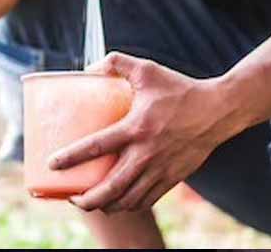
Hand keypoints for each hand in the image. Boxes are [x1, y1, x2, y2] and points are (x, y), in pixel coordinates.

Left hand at [49, 52, 237, 212]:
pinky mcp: (173, 178)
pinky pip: (146, 200)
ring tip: (91, 202)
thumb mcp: (147, 70)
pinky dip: (128, 205)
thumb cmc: (180, 89)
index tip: (52, 164)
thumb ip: (117, 63)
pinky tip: (118, 202)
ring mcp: (160, 170)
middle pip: (110, 188)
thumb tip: (90, 68)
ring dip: (105, 206)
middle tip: (71, 197)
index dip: (71, 157)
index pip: (96, 146)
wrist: (218, 110)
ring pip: (127, 200)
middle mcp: (146, 154)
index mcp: (136, 127)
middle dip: (86, 200)